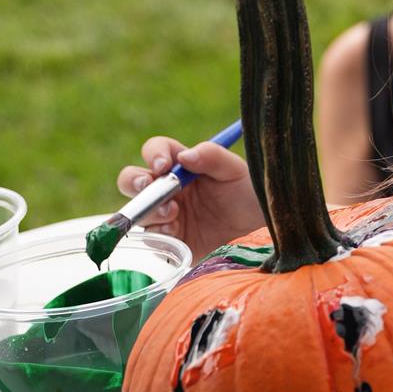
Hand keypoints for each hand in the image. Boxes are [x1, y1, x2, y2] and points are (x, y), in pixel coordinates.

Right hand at [116, 136, 261, 261]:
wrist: (260, 234)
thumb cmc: (249, 196)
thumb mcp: (236, 171)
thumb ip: (212, 157)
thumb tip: (185, 157)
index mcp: (182, 166)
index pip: (156, 151)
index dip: (154, 155)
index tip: (163, 166)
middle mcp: (168, 189)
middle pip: (132, 180)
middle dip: (135, 182)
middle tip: (148, 187)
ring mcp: (166, 215)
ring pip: (138, 209)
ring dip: (150, 210)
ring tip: (173, 214)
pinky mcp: (169, 240)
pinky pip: (150, 237)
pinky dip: (157, 233)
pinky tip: (174, 233)